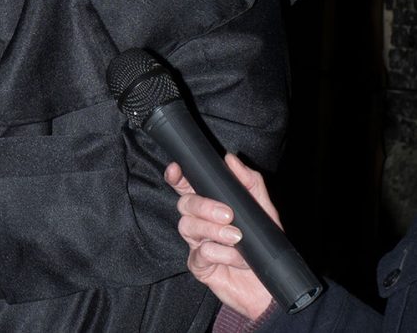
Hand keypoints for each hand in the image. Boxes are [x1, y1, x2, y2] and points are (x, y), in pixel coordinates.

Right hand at [164, 154, 276, 319]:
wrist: (270, 287)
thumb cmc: (264, 246)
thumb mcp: (263, 210)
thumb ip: (249, 182)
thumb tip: (230, 159)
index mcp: (209, 204)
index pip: (185, 186)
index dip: (176, 176)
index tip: (176, 170)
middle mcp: (199, 221)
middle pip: (184, 203)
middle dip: (203, 205)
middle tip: (228, 214)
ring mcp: (196, 243)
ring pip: (188, 226)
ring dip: (213, 230)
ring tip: (236, 237)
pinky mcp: (199, 266)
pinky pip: (200, 253)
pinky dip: (221, 253)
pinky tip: (237, 257)